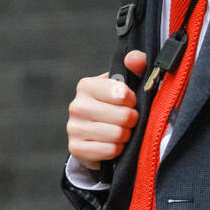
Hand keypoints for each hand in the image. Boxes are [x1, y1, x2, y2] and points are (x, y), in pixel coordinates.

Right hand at [67, 50, 146, 169]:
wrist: (95, 134)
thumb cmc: (114, 106)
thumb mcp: (126, 84)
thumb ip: (136, 67)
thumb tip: (135, 58)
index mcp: (86, 86)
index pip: (121, 93)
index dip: (132, 100)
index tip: (130, 102)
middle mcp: (76, 105)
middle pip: (123, 116)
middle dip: (131, 120)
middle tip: (128, 120)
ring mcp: (73, 128)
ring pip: (117, 135)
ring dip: (125, 136)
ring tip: (120, 132)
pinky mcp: (75, 148)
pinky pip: (109, 151)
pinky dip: (116, 150)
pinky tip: (112, 144)